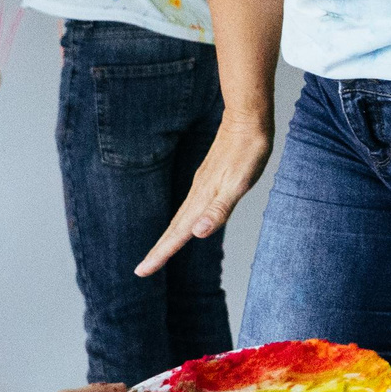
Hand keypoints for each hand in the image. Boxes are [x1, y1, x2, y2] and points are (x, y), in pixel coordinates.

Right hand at [138, 109, 272, 276]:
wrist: (248, 118)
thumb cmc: (248, 151)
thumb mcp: (239, 184)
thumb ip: (219, 209)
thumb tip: (198, 234)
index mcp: (202, 200)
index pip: (177, 234)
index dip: (161, 254)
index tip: (142, 272)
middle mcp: (198, 194)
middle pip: (174, 228)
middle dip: (159, 250)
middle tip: (143, 270)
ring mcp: (202, 186)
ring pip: (181, 218)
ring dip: (170, 237)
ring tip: (160, 252)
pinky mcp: (208, 179)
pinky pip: (190, 207)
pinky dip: (183, 221)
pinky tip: (188, 222)